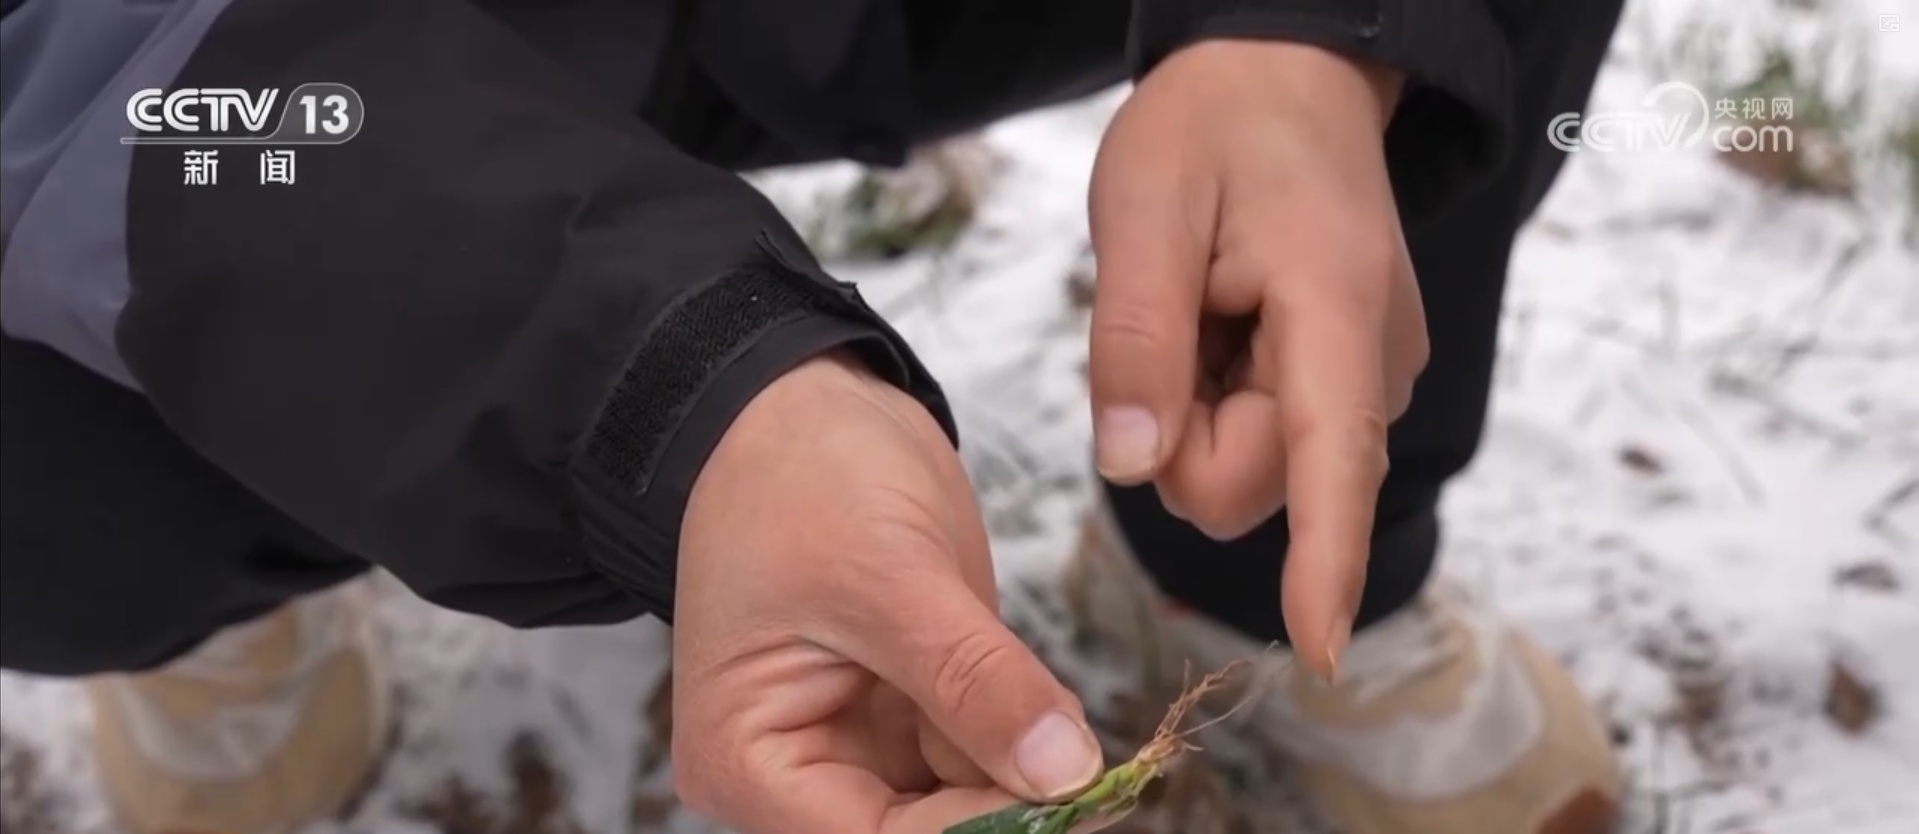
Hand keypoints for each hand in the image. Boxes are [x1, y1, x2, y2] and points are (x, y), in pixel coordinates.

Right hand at [672, 352, 1106, 832]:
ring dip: (1027, 777)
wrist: (801, 404)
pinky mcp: (905, 718)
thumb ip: (976, 679)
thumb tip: (1066, 773)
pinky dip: (1027, 742)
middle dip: (1007, 807)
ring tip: (1071, 731)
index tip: (1076, 792)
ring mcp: (852, 749)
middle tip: (1093, 770)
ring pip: (960, 808)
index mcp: (747, 758)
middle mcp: (791, 775)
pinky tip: (1054, 714)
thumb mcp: (890, 575)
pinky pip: (978, 760)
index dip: (979, 831)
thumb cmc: (800, 474)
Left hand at [1086, 41, 1425, 678]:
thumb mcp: (1143, 208)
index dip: (1321, 562)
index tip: (1314, 651)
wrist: (1288, 76)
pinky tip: (1227, 321)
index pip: (1333, 459)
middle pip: (1251, 483)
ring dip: (1198, 412)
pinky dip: (1221, 399)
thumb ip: (1134, 341)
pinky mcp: (1351, 386)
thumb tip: (1129, 465)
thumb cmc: (1213, 126)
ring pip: (1252, 470)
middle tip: (1170, 320)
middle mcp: (1377, 362)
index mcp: (1334, 309)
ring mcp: (1372, 378)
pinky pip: (1263, 440)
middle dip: (1179, 433)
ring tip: (1204, 307)